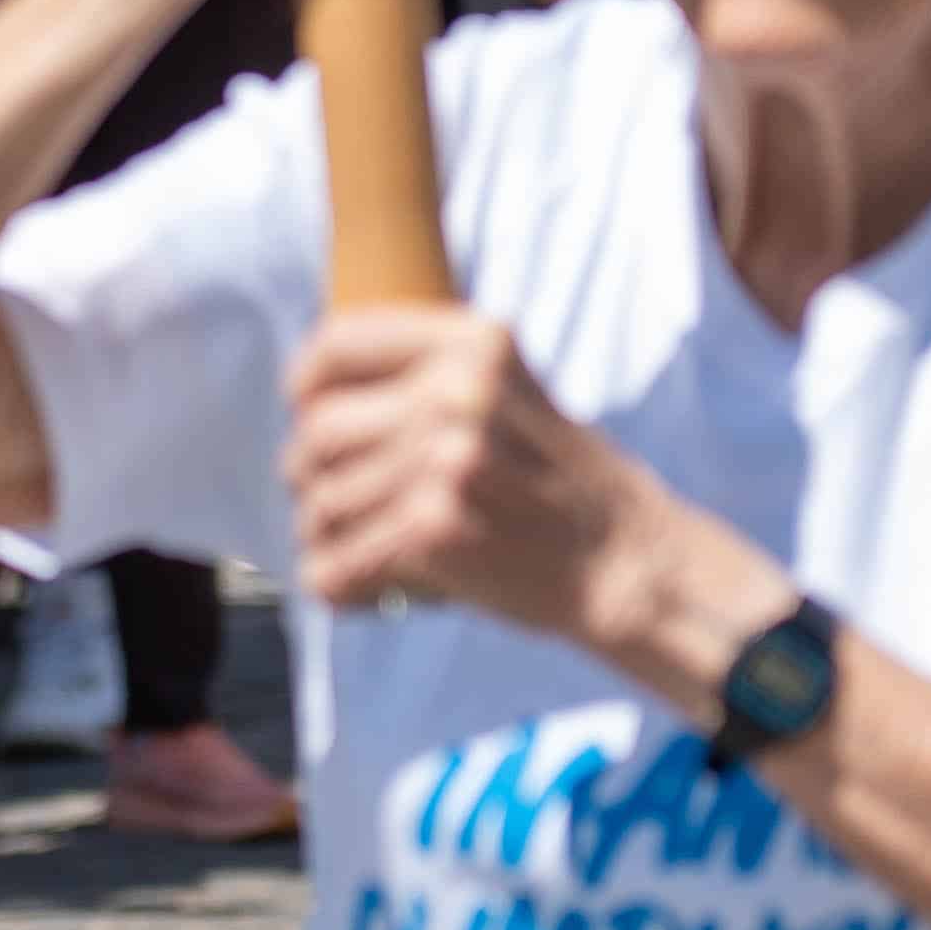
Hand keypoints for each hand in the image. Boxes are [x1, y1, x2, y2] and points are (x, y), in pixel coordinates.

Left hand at [281, 302, 654, 631]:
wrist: (625, 561)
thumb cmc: (559, 483)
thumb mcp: (510, 391)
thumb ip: (429, 376)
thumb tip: (312, 396)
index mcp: (475, 342)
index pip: (339, 342)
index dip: (306, 383)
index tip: (306, 412)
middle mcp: (459, 390)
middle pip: (320, 432)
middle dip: (310, 476)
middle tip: (330, 503)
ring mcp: (446, 459)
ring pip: (323, 503)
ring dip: (325, 537)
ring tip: (356, 550)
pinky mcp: (435, 528)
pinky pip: (335, 562)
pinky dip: (336, 582)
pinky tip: (362, 587)